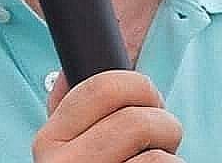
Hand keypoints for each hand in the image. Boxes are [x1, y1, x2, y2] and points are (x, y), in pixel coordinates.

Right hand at [33, 70, 183, 161]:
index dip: (137, 85)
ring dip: (172, 155)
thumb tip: (68, 69)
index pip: (102, 87)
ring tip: (160, 161)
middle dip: (163, 120)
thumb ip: (68, 109)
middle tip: (165, 131)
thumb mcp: (63, 144)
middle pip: (136, 120)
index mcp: (49, 142)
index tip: (149, 97)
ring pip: (159, 157)